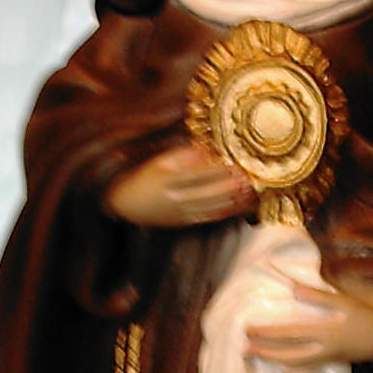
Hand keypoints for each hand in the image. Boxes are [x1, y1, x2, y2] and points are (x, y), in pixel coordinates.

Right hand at [104, 144, 255, 227]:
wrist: (126, 205)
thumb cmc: (142, 178)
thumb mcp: (157, 162)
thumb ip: (180, 156)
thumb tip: (203, 150)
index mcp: (165, 180)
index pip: (196, 174)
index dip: (216, 169)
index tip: (233, 162)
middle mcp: (173, 198)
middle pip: (206, 192)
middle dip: (228, 186)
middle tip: (246, 177)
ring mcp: (179, 213)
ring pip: (209, 207)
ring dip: (230, 200)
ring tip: (247, 191)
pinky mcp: (183, 222)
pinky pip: (206, 218)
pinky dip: (223, 213)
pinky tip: (236, 207)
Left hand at [245, 277, 372, 372]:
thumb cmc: (363, 314)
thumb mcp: (344, 301)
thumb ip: (318, 295)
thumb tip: (293, 288)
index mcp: (324, 331)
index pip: (289, 333)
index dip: (268, 332)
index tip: (249, 328)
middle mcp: (322, 349)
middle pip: (287, 352)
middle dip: (264, 350)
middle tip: (243, 345)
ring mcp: (324, 359)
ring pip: (294, 365)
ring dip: (272, 362)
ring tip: (252, 356)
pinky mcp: (327, 365)